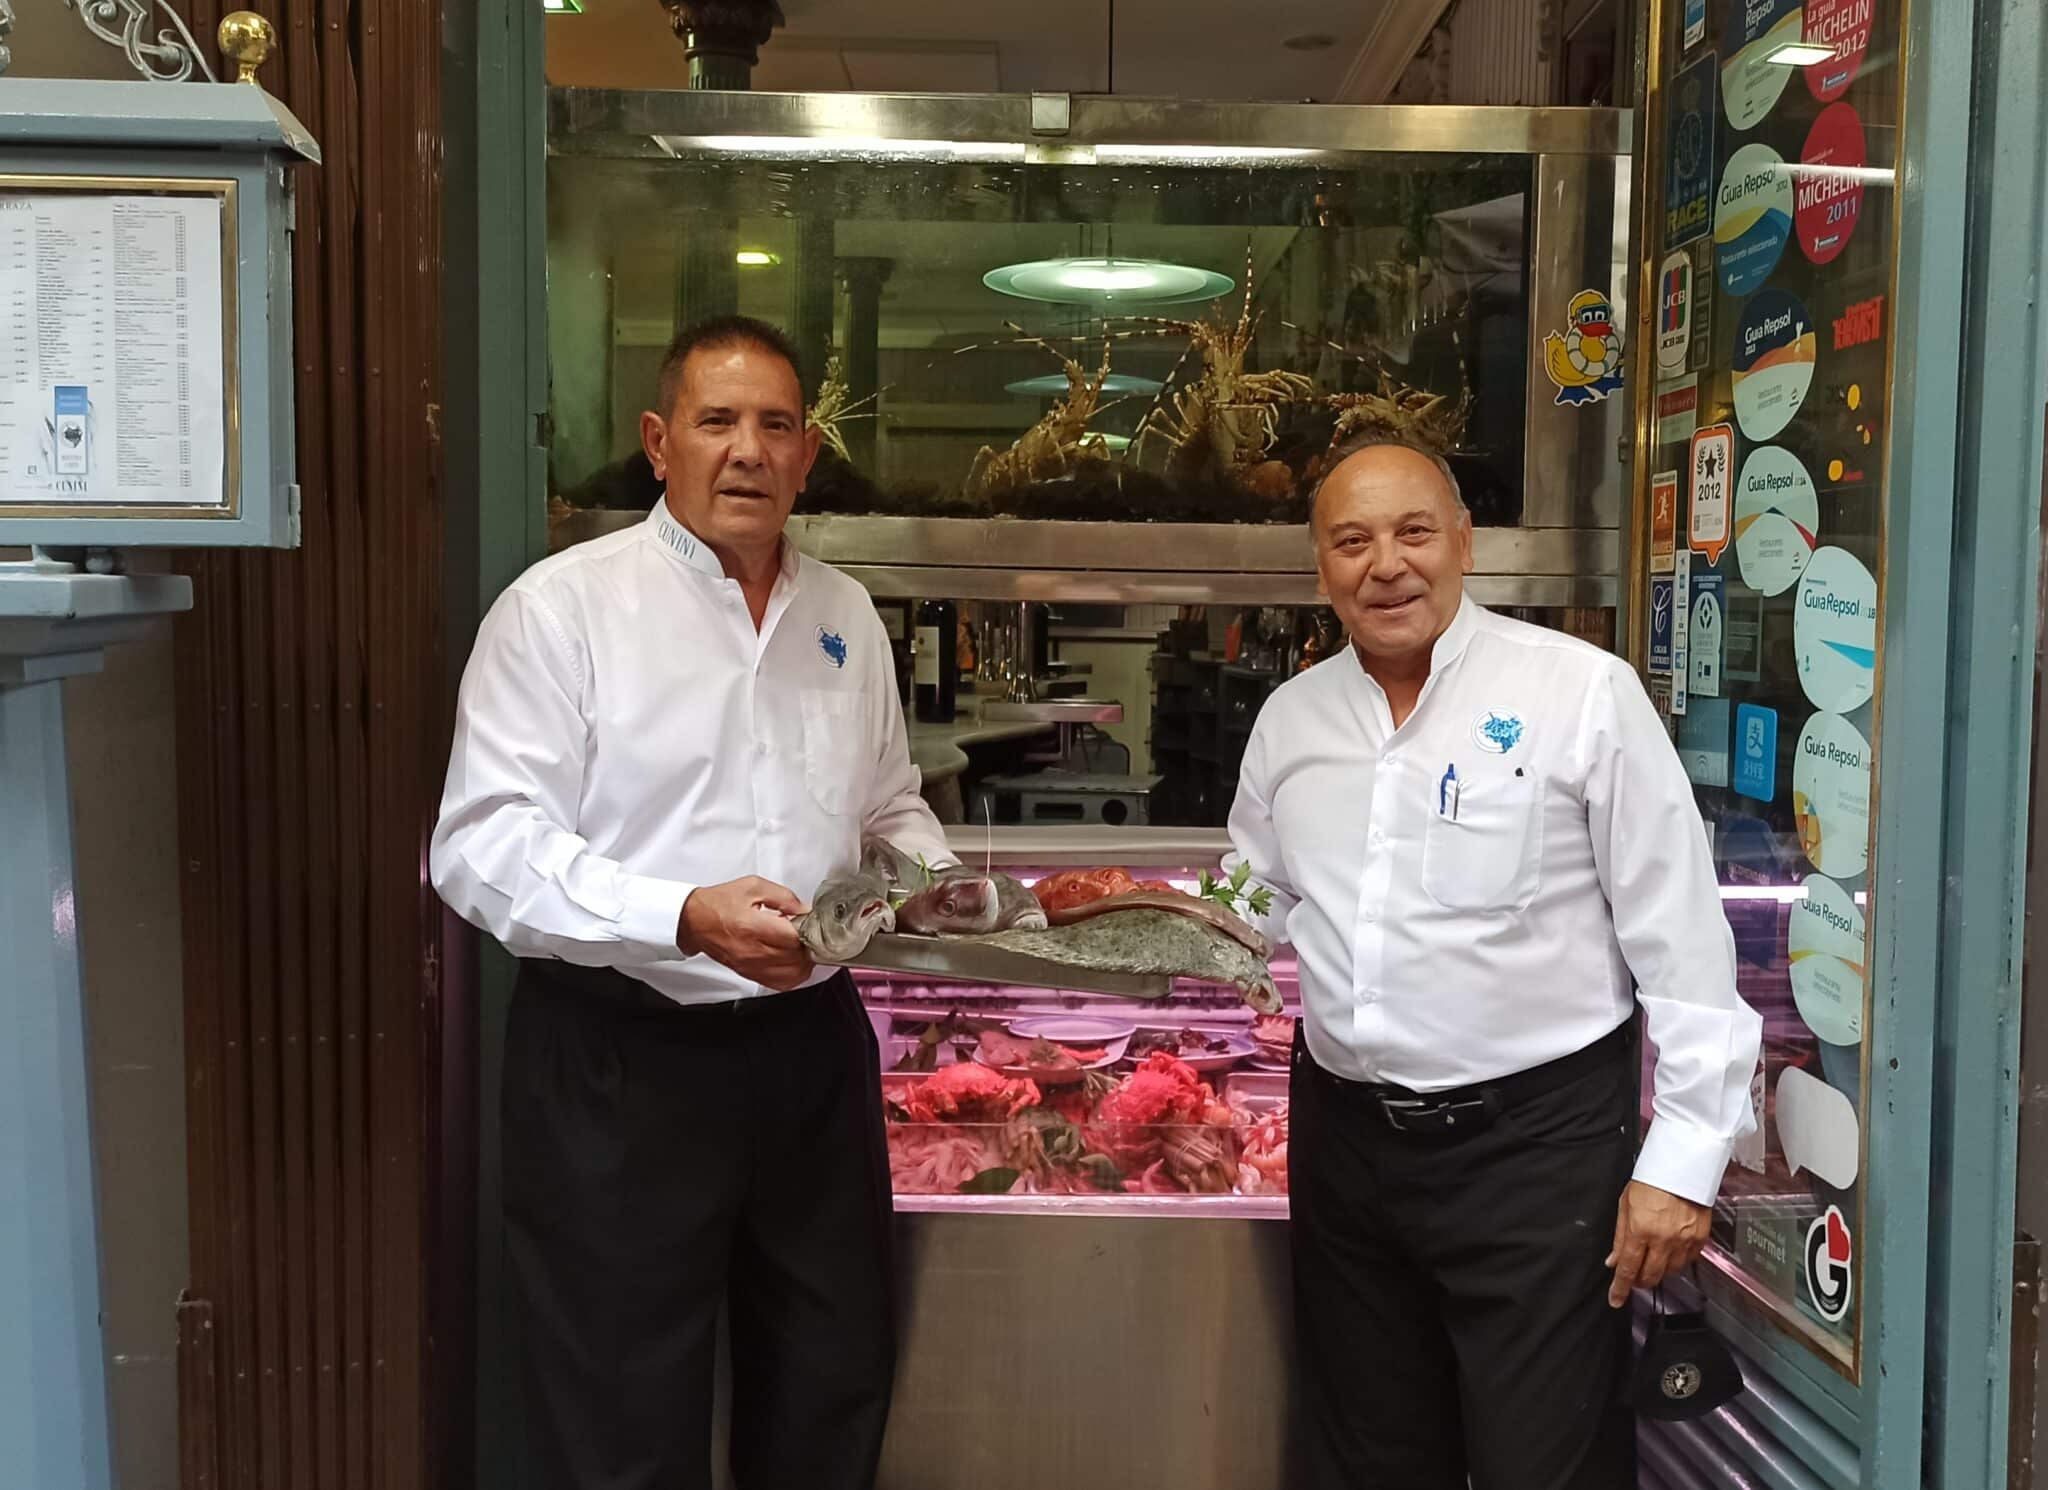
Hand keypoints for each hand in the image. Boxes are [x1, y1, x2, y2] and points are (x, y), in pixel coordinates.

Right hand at [677, 877, 813, 989]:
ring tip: (801, 946)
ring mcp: (750, 966)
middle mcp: (751, 951)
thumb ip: (784, 897)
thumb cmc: (719, 903)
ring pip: (792, 974)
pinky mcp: (749, 974)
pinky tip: (794, 961)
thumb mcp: (753, 886)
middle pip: (796, 957)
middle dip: (808, 944)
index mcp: (752, 926)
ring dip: (804, 961)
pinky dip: (794, 974)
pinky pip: (781, 984)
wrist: (694, 921)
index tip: (810, 921)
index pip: (794, 937)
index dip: (809, 929)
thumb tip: (805, 910)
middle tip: (807, 932)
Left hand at [1606, 1180, 1711, 1306]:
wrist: (1681, 1167)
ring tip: (1653, 1261)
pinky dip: (1678, 1262)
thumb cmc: (1651, 1181)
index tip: (1616, 1299)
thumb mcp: (1625, 1205)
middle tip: (1634, 1277)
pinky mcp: (1700, 1239)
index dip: (1620, 1288)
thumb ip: (1620, 1237)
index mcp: (1641, 1231)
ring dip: (1659, 1272)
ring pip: (1671, 1272)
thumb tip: (1613, 1260)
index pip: (1628, 1269)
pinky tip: (1671, 1252)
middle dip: (1639, 1282)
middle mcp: (1664, 1240)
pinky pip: (1688, 1261)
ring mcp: (1684, 1241)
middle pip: (1651, 1276)